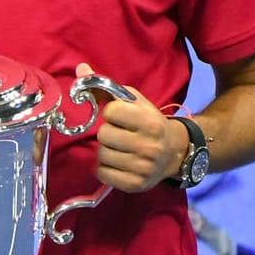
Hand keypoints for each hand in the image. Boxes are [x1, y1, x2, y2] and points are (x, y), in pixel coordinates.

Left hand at [75, 62, 183, 192]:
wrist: (174, 152)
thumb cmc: (148, 123)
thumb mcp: (133, 102)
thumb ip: (105, 87)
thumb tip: (80, 69)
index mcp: (150, 121)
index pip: (111, 112)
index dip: (112, 113)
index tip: (121, 117)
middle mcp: (149, 145)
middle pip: (104, 135)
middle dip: (108, 133)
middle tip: (121, 135)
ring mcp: (143, 167)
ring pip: (102, 156)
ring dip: (107, 151)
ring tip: (121, 149)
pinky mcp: (136, 185)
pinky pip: (103, 174)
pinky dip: (106, 169)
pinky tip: (119, 163)